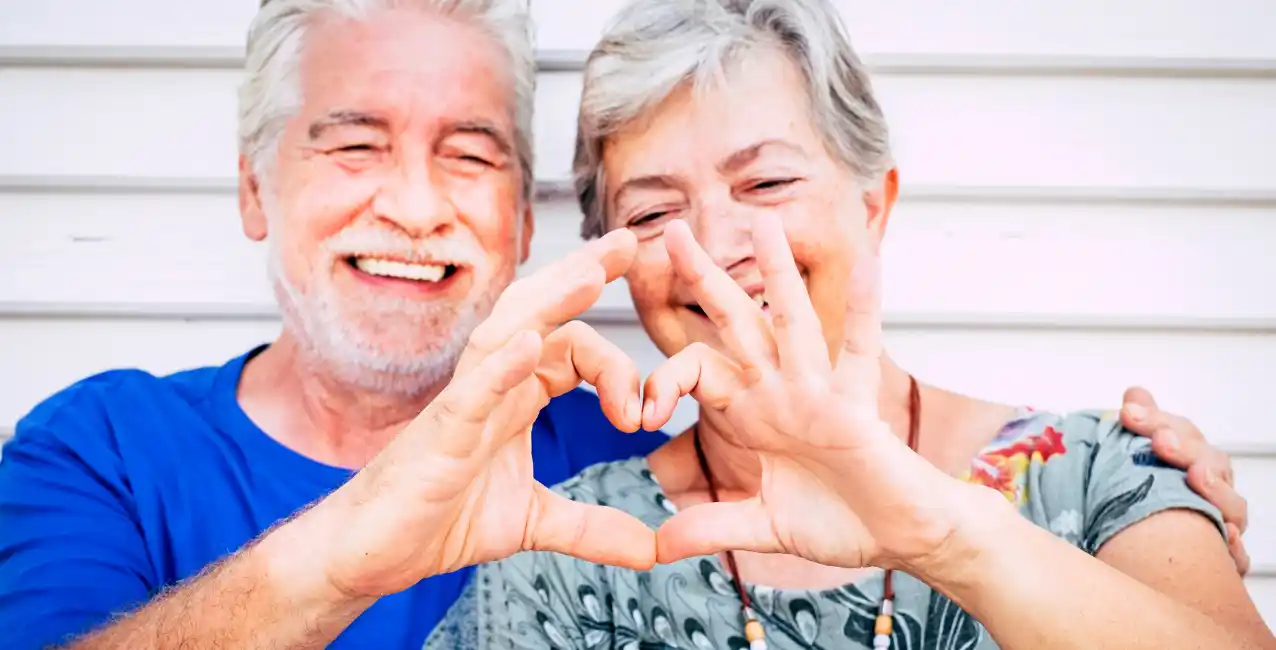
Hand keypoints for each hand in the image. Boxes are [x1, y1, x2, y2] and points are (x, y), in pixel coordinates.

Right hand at [315, 229, 655, 598]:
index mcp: (516, 398)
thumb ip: (594, 528)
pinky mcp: (439, 434)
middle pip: (541, 314)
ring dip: (551, 302)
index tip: (644, 414)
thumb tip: (652, 549)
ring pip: (508, 333)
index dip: (616, 365)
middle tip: (631, 241)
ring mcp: (463, 404)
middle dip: (584, 274)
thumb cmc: (437, 521)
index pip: (571, 349)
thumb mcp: (534, 523)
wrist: (372, 554)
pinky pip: (472, 390)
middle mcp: (492, 387)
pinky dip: (502, 366)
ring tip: (593, 273)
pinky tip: (530, 344)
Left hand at [643, 216, 971, 572]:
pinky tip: (869, 264)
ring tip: (762, 221)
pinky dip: (864, 311)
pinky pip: (860, 351)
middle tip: (671, 230)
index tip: (640, 416)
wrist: (901, 538)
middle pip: (734, 323)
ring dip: (777, 272)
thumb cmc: (841, 521)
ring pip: (791, 321)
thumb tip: (657, 547)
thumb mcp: (763, 526)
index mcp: (753, 412)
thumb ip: (713, 527)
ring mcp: (818, 392)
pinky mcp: (855, 406)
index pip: (697, 371)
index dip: (664, 382)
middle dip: (703, 277)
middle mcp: (780, 390)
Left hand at [1120, 388, 1250, 574]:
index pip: (1180, 432)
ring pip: (1232, 505)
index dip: (1157, 420)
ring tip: (1197, 477)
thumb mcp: (1134, 460)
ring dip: (1216, 490)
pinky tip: (1226, 538)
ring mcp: (1220, 521)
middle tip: (1160, 441)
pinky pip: (1236, 555)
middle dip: (1185, 448)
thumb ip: (1140, 424)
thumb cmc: (1144, 499)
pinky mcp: (1224, 559)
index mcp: (1188, 460)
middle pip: (1210, 461)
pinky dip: (1234, 548)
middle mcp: (1210, 487)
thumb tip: (1135, 394)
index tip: (1128, 412)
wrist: (1146, 554)